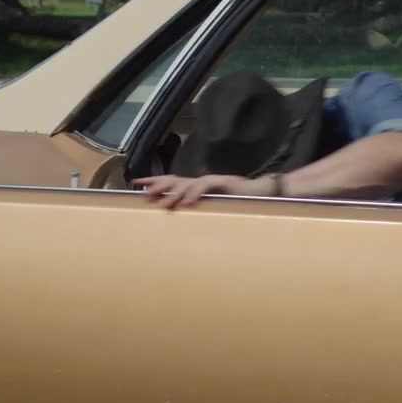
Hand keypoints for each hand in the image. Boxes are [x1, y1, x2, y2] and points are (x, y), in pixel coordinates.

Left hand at [133, 174, 276, 209]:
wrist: (264, 194)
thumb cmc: (239, 205)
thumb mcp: (214, 211)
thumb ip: (199, 213)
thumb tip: (181, 223)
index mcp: (197, 188)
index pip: (171, 182)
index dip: (154, 181)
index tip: (137, 185)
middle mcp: (202, 182)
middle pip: (175, 179)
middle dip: (158, 184)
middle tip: (143, 192)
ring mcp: (212, 181)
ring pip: (188, 183)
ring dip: (174, 193)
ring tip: (163, 202)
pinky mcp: (224, 182)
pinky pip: (206, 186)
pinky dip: (196, 193)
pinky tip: (187, 203)